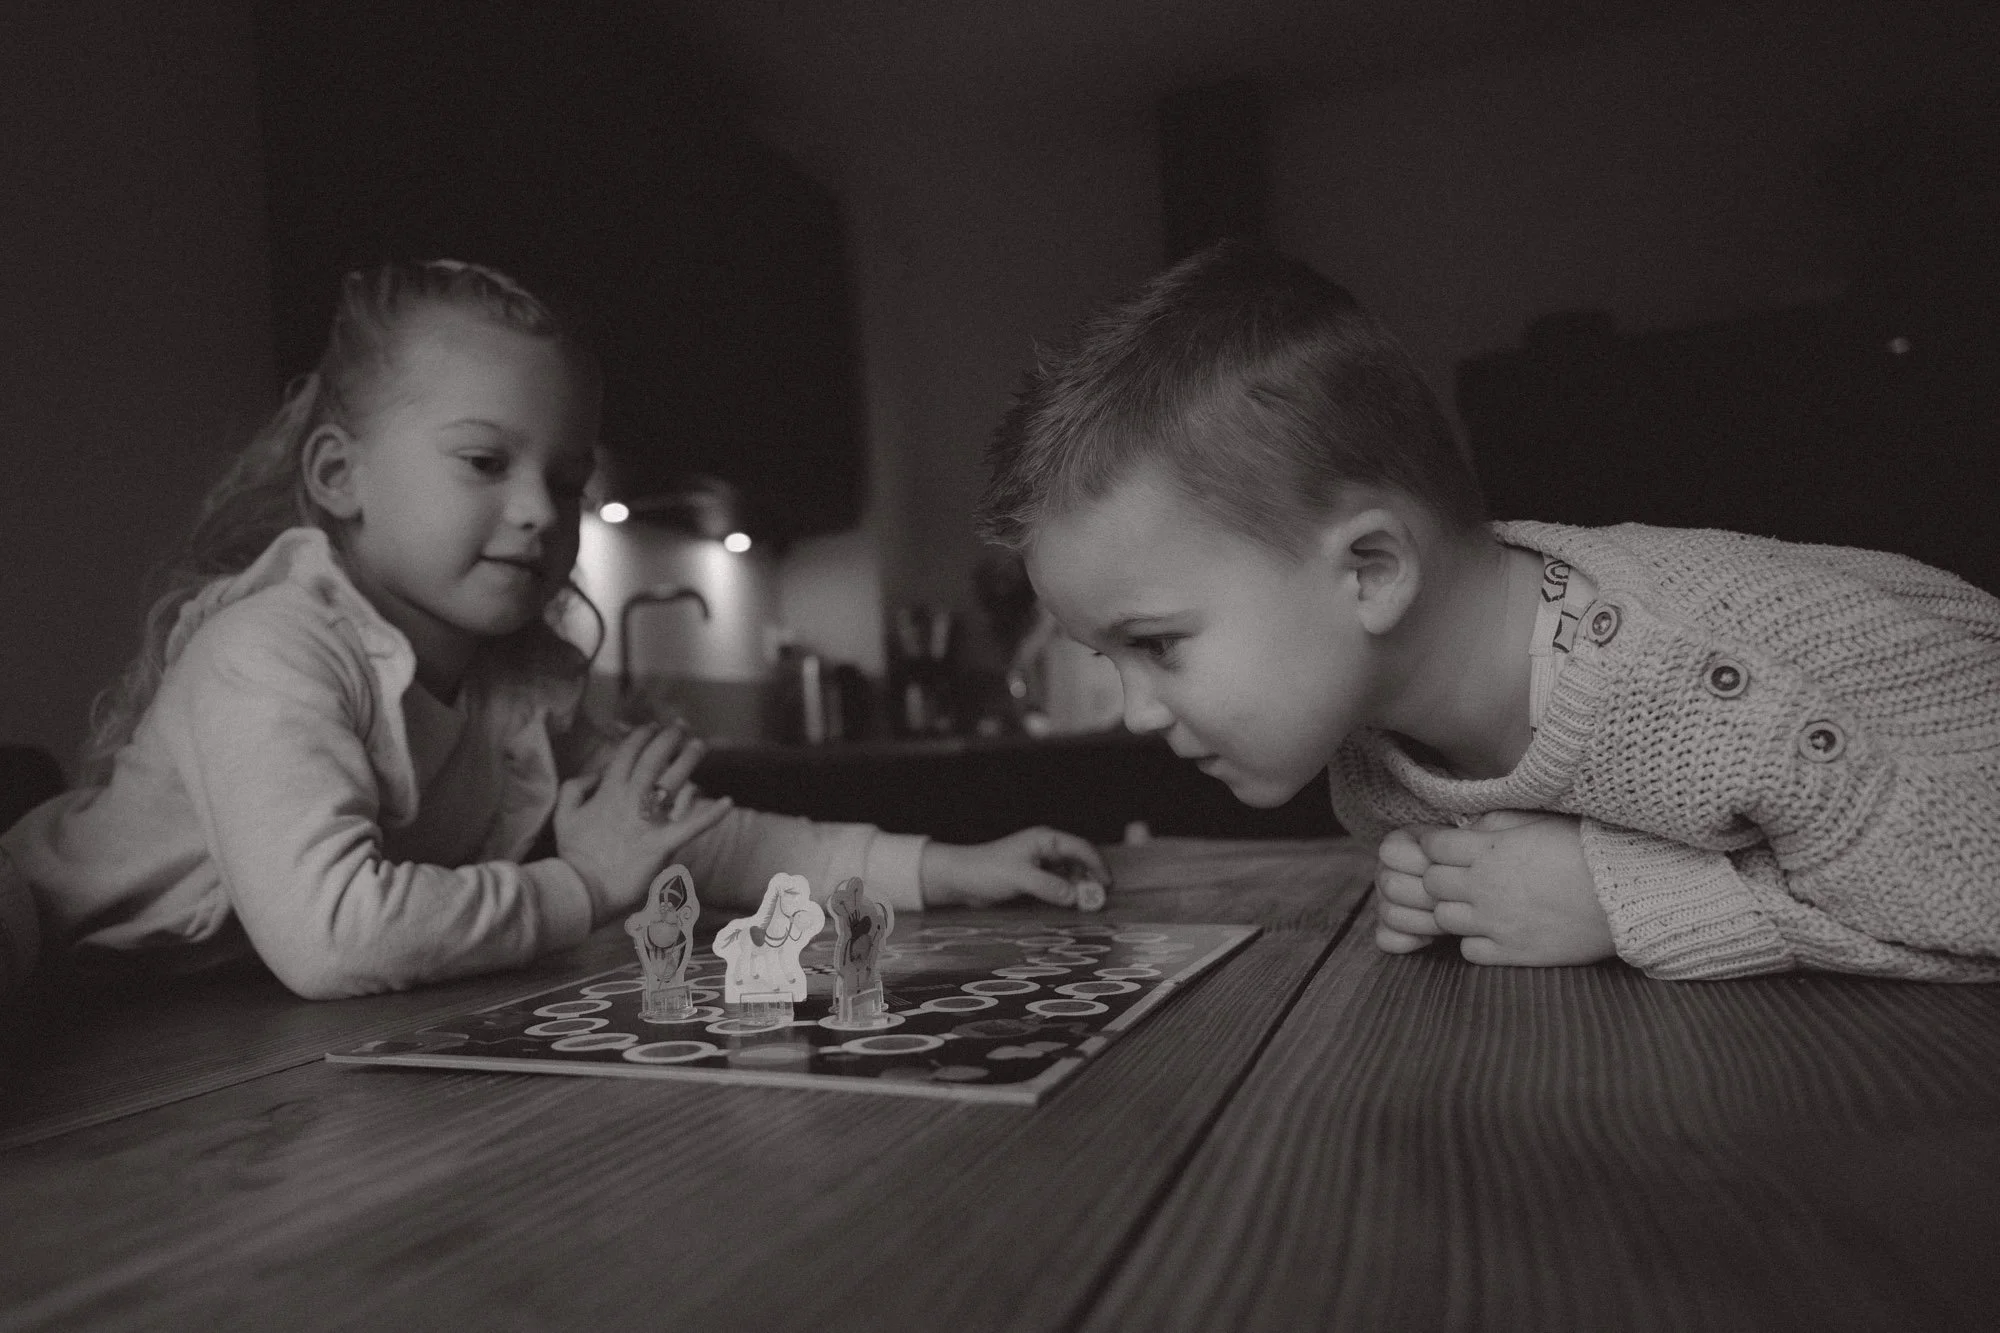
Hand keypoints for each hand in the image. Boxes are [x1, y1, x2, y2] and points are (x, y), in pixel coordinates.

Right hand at [554, 721, 732, 923]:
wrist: (582, 891)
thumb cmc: (574, 856)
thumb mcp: (564, 816)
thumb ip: (575, 788)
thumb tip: (595, 773)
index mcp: (607, 793)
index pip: (627, 754)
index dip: (641, 737)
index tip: (653, 727)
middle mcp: (629, 801)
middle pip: (653, 761)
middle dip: (669, 740)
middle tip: (682, 727)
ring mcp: (648, 821)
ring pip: (672, 782)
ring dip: (687, 761)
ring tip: (699, 746)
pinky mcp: (662, 844)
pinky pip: (690, 827)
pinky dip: (710, 815)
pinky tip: (728, 802)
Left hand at [920, 827, 1112, 908]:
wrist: (960, 878)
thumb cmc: (987, 870)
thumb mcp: (1020, 878)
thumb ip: (1048, 886)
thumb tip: (1074, 897)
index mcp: (1045, 840)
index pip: (1081, 848)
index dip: (1097, 865)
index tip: (1108, 884)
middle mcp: (1045, 849)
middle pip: (1079, 861)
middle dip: (1090, 878)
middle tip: (1098, 900)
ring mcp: (1039, 863)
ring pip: (1069, 873)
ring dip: (1078, 887)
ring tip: (1084, 905)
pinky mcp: (1032, 877)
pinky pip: (1057, 883)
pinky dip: (1066, 893)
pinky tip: (1068, 904)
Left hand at [1374, 811, 1613, 965]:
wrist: (1626, 894)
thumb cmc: (1587, 849)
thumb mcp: (1541, 821)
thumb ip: (1499, 822)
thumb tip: (1470, 826)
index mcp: (1490, 849)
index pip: (1433, 846)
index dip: (1436, 845)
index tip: (1447, 847)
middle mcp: (1484, 886)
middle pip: (1431, 883)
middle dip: (1439, 877)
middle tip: (1459, 876)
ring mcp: (1496, 922)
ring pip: (1443, 918)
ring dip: (1453, 910)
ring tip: (1476, 905)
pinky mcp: (1513, 952)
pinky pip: (1469, 951)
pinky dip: (1474, 942)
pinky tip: (1493, 931)